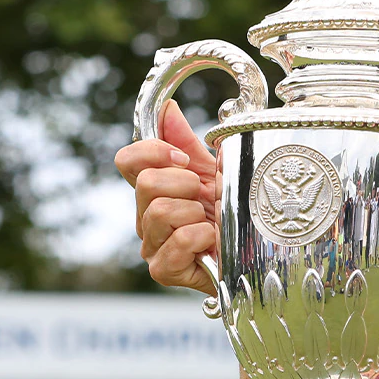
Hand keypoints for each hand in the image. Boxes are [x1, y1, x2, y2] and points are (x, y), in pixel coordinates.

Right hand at [112, 100, 220, 295]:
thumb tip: (167, 108)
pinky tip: (210, 242)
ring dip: (196, 213)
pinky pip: (179, 240)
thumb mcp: (211, 172)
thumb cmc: (229, 216)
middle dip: (186, 185)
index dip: (154, 152)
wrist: (252, 254)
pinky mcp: (162, 270)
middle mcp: (145, 217)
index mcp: (151, 192)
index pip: (127, 161)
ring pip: (162, 211)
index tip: (184, 160)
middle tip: (205, 199)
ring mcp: (151, 246)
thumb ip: (186, 142)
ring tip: (210, 223)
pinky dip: (202, 237)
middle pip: (146, 183)